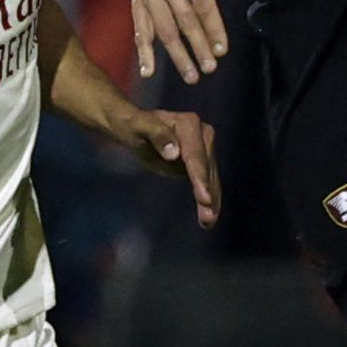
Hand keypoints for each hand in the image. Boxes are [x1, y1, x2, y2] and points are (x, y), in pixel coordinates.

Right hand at [116, 0, 246, 84]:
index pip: (203, 4)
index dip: (213, 28)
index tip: (221, 50)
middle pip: (184, 20)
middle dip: (197, 46)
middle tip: (210, 68)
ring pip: (163, 29)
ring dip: (177, 55)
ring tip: (191, 75)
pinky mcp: (137, 3)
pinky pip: (140, 30)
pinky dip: (143, 52)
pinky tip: (148, 72)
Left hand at [118, 106, 221, 227]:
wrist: (138, 128)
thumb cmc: (136, 126)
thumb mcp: (140, 128)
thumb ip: (157, 136)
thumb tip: (174, 153)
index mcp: (189, 125)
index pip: (195, 156)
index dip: (200, 177)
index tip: (204, 198)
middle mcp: (203, 135)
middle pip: (206, 169)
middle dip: (207, 194)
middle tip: (208, 218)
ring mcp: (205, 149)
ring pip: (210, 179)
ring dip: (211, 202)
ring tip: (208, 222)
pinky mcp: (202, 163)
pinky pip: (206, 183)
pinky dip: (208, 200)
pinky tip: (208, 218)